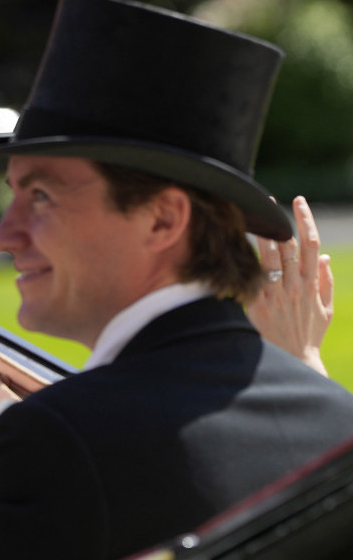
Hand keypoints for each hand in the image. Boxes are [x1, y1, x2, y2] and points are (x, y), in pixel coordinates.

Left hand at [247, 196, 332, 375]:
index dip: (306, 219)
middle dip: (278, 220)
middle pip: (286, 245)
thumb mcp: (325, 308)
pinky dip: (245, 260)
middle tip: (269, 200)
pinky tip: (235, 244)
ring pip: (266, 256)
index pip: (310, 243)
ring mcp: (274, 294)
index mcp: (311, 283)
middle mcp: (293, 285)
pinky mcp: (256, 304)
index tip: (299, 201)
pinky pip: (249, 277)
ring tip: (252, 215)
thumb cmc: (310, 333)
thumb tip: (322, 257)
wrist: (293, 359)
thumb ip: (325, 281)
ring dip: (260, 235)